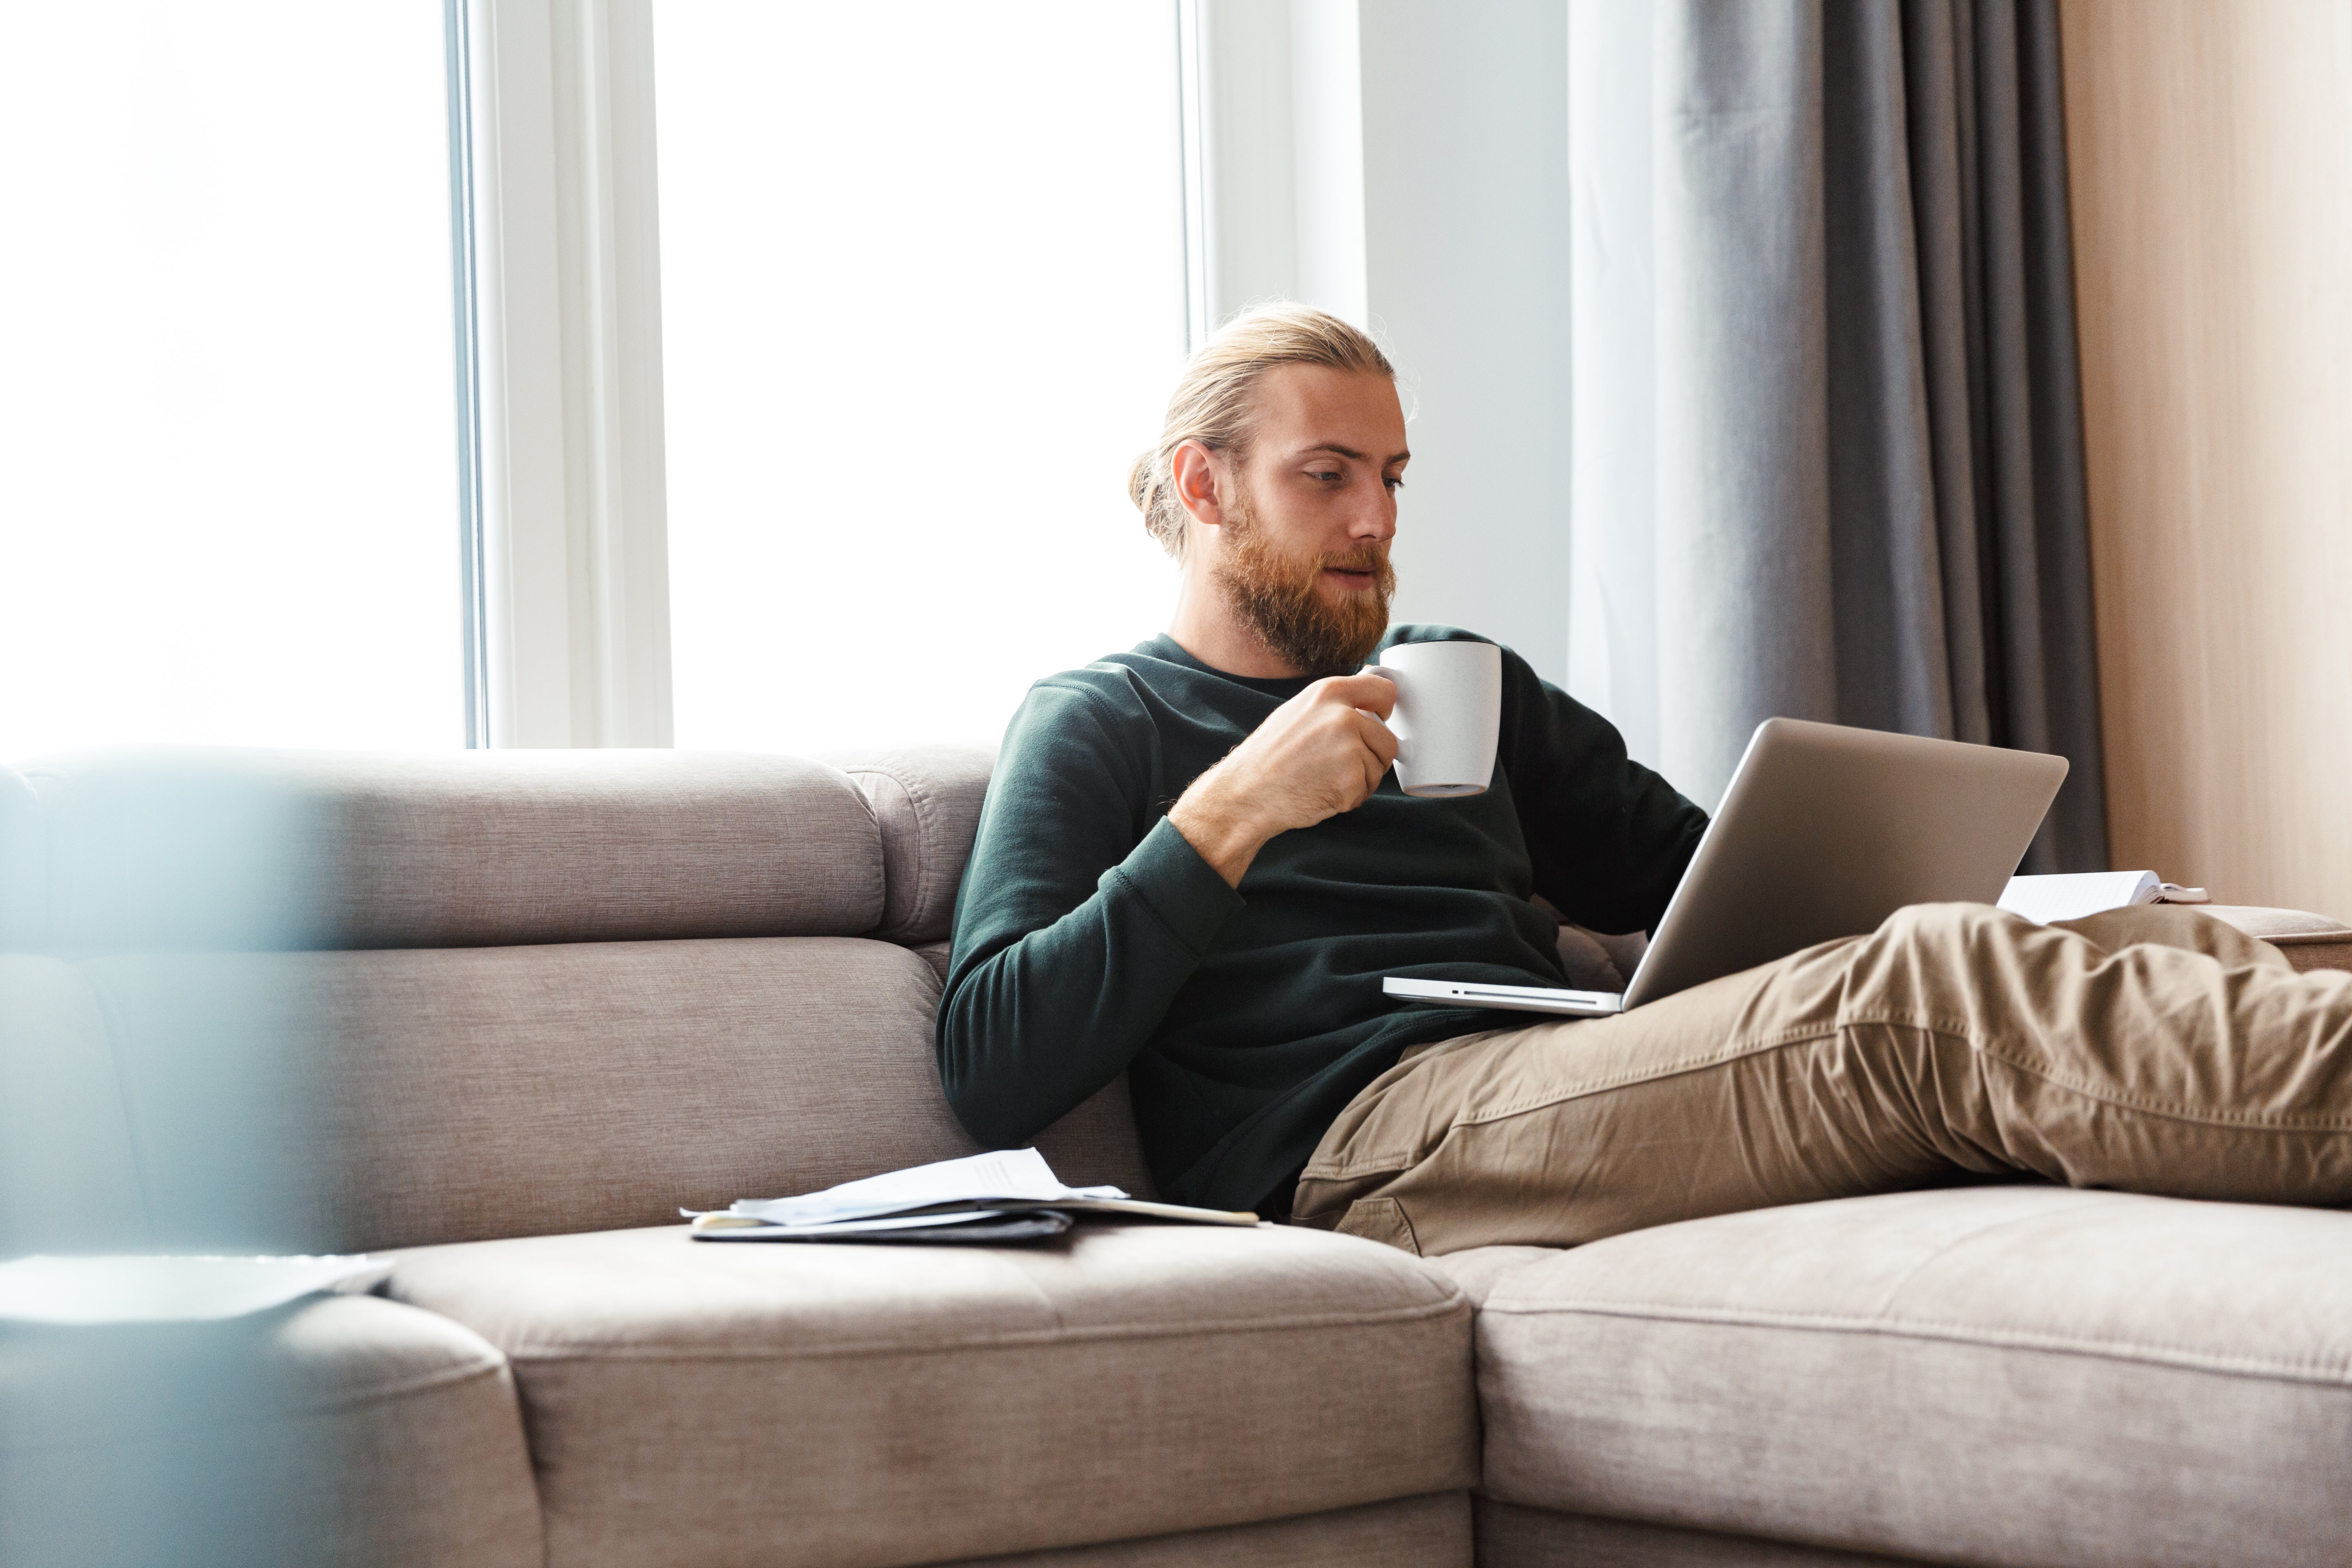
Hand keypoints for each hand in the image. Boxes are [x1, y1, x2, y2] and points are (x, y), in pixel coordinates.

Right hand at [1168, 672, 1398, 886]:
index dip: (1384, 711)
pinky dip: (1349, 798)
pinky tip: (1322, 792)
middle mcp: (1342, 715)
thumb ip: (1335, 703)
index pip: (1384, 691)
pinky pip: (1367, 790)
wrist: (1245, 794)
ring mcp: (1349, 748)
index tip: (1377, 721)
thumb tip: (1370, 689)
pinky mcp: (1351, 779)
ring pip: (1379, 766)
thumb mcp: (1298, 711)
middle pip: (1388, 738)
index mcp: (1328, 692)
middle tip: (1338, 765)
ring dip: (1361, 779)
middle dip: (1372, 756)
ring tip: (1324, 778)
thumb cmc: (1268, 757)